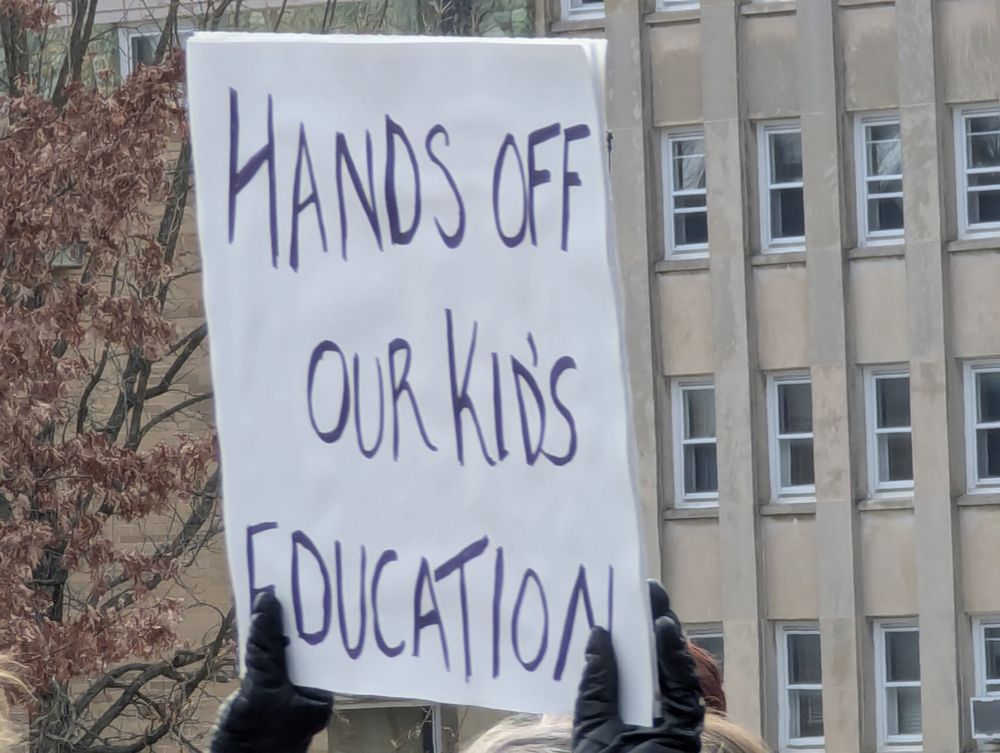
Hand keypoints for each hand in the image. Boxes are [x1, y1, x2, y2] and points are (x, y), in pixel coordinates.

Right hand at [210, 592, 332, 752]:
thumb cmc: (257, 734)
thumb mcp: (262, 687)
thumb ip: (265, 647)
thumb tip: (267, 602)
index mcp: (320, 693)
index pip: (323, 648)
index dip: (316, 621)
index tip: (310, 591)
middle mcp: (306, 689)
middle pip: (302, 646)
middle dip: (293, 620)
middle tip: (288, 584)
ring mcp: (283, 689)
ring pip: (280, 650)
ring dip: (273, 627)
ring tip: (269, 593)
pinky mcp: (261, 690)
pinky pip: (263, 659)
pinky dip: (258, 641)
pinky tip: (254, 618)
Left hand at [572, 583, 703, 752]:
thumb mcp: (590, 727)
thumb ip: (597, 685)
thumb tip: (597, 635)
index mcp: (629, 713)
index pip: (634, 667)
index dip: (631, 634)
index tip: (623, 601)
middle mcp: (655, 717)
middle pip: (657, 664)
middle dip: (652, 626)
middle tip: (644, 589)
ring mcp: (673, 725)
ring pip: (676, 672)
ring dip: (667, 635)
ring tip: (654, 603)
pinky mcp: (686, 734)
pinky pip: (684, 691)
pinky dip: (676, 660)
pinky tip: (664, 632)